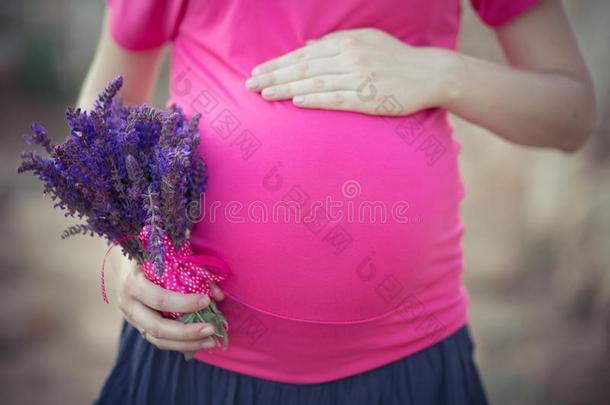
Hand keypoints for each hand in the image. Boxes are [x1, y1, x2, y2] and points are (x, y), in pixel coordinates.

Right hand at [115, 256, 224, 352]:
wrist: (125, 265)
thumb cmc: (151, 256)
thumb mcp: (167, 256)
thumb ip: (192, 272)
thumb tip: (218, 295)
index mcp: (133, 283)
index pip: (160, 299)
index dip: (184, 303)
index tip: (207, 301)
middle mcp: (128, 305)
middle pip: (157, 327)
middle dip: (187, 332)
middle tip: (212, 329)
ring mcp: (132, 319)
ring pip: (158, 339)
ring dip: (187, 343)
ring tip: (211, 341)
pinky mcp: (139, 328)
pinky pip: (160, 341)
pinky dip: (181, 344)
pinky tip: (200, 343)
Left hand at [245, 28, 455, 115]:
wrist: (429, 74)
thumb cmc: (395, 58)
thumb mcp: (366, 40)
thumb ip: (336, 42)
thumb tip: (308, 48)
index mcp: (346, 43)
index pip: (303, 55)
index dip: (278, 64)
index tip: (257, 71)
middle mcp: (349, 58)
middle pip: (303, 68)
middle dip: (273, 76)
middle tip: (249, 85)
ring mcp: (359, 79)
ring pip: (315, 83)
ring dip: (287, 89)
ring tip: (264, 94)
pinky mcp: (369, 99)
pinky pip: (336, 99)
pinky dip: (315, 100)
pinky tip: (296, 102)